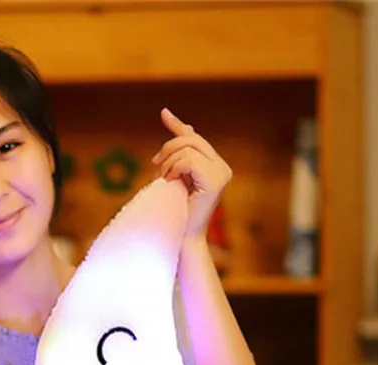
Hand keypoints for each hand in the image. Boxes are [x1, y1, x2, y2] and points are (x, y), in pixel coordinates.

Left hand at [151, 108, 231, 238]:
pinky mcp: (215, 181)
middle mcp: (222, 167)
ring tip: (162, 179)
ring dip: (168, 162)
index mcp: (215, 165)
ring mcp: (221, 173)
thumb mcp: (177, 178)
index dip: (178, 126)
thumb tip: (186, 126)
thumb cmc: (177, 213)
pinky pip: (189, 161)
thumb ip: (180, 156)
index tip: (164, 113)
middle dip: (168, 149)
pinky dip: (175, 168)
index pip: (194, 138)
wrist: (183, 238)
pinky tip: (170, 181)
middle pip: (191, 140)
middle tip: (155, 167)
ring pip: (188, 149)